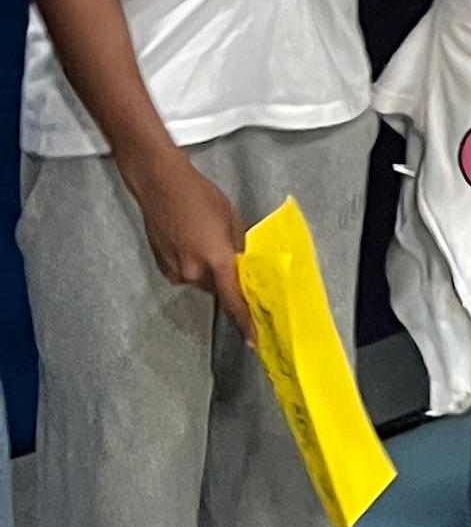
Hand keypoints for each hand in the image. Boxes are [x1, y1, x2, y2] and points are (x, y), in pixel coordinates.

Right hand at [128, 146, 248, 333]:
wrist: (160, 185)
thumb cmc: (200, 196)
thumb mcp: (231, 219)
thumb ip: (238, 248)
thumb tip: (244, 266)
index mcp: (216, 260)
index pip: (234, 301)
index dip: (245, 322)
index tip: (254, 340)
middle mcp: (193, 273)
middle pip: (218, 290)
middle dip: (228, 281)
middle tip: (232, 261)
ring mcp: (175, 272)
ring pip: (201, 281)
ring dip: (209, 271)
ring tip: (207, 241)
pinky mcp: (162, 268)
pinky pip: (186, 274)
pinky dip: (193, 264)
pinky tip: (191, 241)